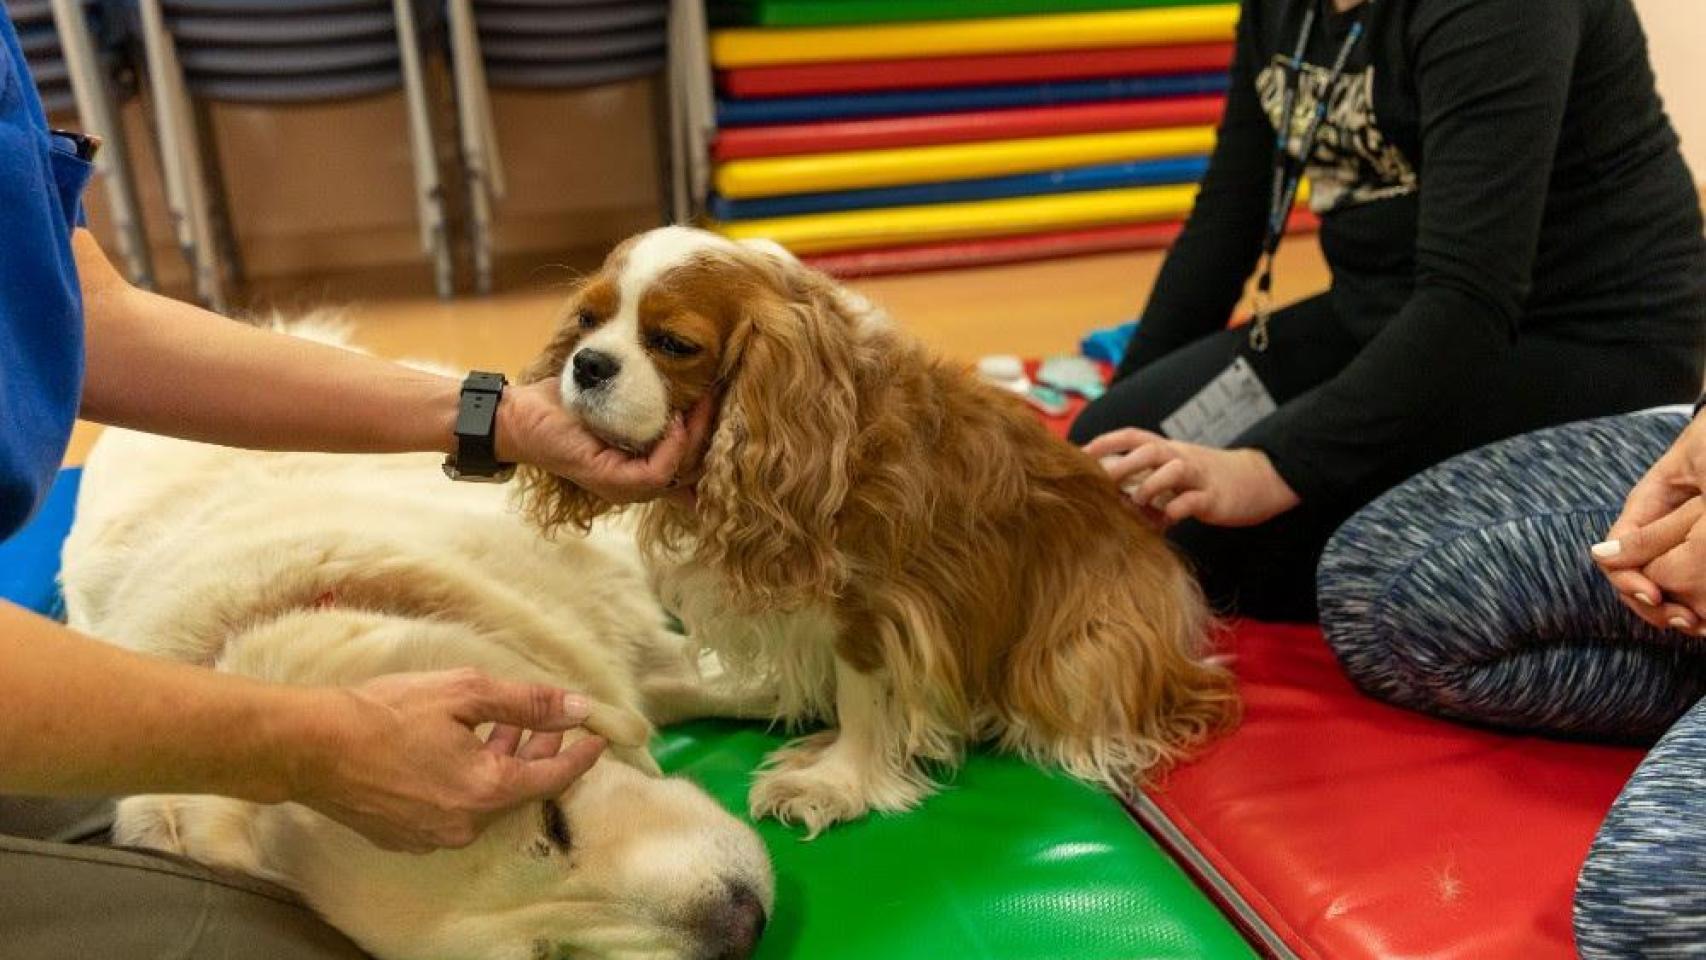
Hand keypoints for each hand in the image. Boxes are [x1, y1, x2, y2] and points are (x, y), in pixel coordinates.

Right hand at [289, 669, 605, 851]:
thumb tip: (577, 708)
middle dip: (539, 754)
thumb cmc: (386, 713)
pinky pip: (455, 808)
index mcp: (487, 791)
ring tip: (506, 728)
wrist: (311, 747)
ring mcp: (434, 836)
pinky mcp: (406, 835)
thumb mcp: (465, 693)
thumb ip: (527, 704)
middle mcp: (466, 824)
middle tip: (551, 723)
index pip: (553, 778)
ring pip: (487, 799)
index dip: (580, 756)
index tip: (598, 738)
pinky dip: (470, 780)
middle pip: (519, 788)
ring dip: (502, 764)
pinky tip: (461, 749)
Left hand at [496, 380, 714, 504]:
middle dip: (712, 435)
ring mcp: (624, 485)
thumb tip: (681, 370)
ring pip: (680, 473)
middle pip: (693, 469)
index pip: (691, 470)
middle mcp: (636, 481)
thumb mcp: (612, 396)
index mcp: (639, 464)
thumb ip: (642, 394)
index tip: (725, 406)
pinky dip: (672, 449)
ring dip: (696, 438)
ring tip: (702, 403)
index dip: (714, 445)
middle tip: (718, 397)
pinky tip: (674, 421)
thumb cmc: (564, 404)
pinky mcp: (610, 481)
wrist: (519, 413)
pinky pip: (658, 473)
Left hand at [1084, 428, 1300, 527]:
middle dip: (1121, 465)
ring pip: (1171, 470)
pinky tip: (1165, 521)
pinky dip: (1176, 510)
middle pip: (1148, 451)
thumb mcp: (1172, 470)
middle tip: (1098, 483)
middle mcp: (1180, 457)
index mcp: (1167, 449)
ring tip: (1136, 502)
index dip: (1105, 442)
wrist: (1256, 480)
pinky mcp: (1213, 497)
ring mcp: (1197, 476)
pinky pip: (1192, 501)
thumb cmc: (1204, 478)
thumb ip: (1142, 476)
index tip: (1080, 454)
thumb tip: (1105, 489)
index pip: (1132, 436)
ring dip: (1149, 486)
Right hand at [1591, 415, 1705, 631]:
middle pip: (1633, 578)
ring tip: (1699, 623)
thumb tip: (1601, 556)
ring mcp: (1680, 538)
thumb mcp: (1691, 477)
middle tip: (1687, 621)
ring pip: (1659, 584)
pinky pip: (1686, 581)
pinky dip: (1694, 601)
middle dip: (1652, 605)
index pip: (1615, 556)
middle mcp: (1657, 526)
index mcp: (1644, 507)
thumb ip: (1652, 524)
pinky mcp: (1698, 548)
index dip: (1629, 583)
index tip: (1657, 597)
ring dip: (1673, 609)